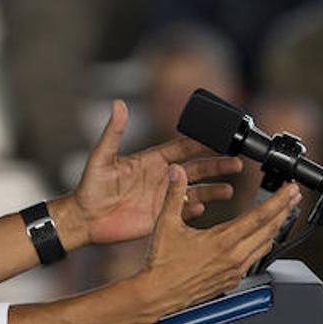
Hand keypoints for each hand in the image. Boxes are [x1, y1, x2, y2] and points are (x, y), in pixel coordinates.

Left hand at [72, 100, 241, 246]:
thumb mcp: (101, 157)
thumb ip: (113, 132)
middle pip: (195, 169)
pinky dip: (195, 211)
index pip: (181, 148)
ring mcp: (162, 197)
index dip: (200, 142)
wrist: (85, 219)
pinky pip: (183, 213)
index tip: (220, 137)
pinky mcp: (160, 217)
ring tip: (229, 190)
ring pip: (194, 191)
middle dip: (216, 166)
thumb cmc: (90, 186)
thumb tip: (118, 104)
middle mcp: (161, 177)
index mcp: (150, 160)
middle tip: (237, 163)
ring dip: (212, 190)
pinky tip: (206, 209)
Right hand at [138, 174, 300, 318]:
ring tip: (282, 213)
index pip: (260, 216)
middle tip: (294, 195)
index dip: (279, 200)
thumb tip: (176, 172)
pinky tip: (260, 238)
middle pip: (270, 230)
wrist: (157, 294)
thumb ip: (174, 194)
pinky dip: (262, 244)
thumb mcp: (166, 224)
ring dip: (276, 227)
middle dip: (285, 210)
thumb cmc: (161, 264)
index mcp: (222, 241)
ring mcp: (235, 271)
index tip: (290, 189)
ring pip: (265, 246)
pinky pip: (255, 260)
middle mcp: (234, 257)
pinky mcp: (231, 281)